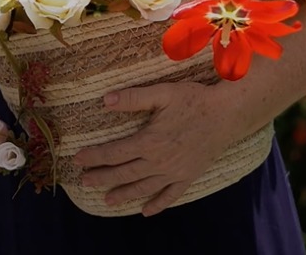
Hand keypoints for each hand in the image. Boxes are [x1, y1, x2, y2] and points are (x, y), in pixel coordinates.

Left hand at [70, 80, 247, 215]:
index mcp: (149, 141)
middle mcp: (159, 161)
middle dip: (102, 178)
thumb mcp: (162, 94)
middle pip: (124, 173)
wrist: (227, 115)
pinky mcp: (188, 176)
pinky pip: (170, 195)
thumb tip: (106, 100)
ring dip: (124, 194)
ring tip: (107, 200)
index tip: (78, 159)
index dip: (95, 156)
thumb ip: (134, 98)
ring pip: (143, 188)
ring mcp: (174, 172)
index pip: (114, 152)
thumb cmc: (193, 100)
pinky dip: (157, 205)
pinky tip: (146, 211)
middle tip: (84, 182)